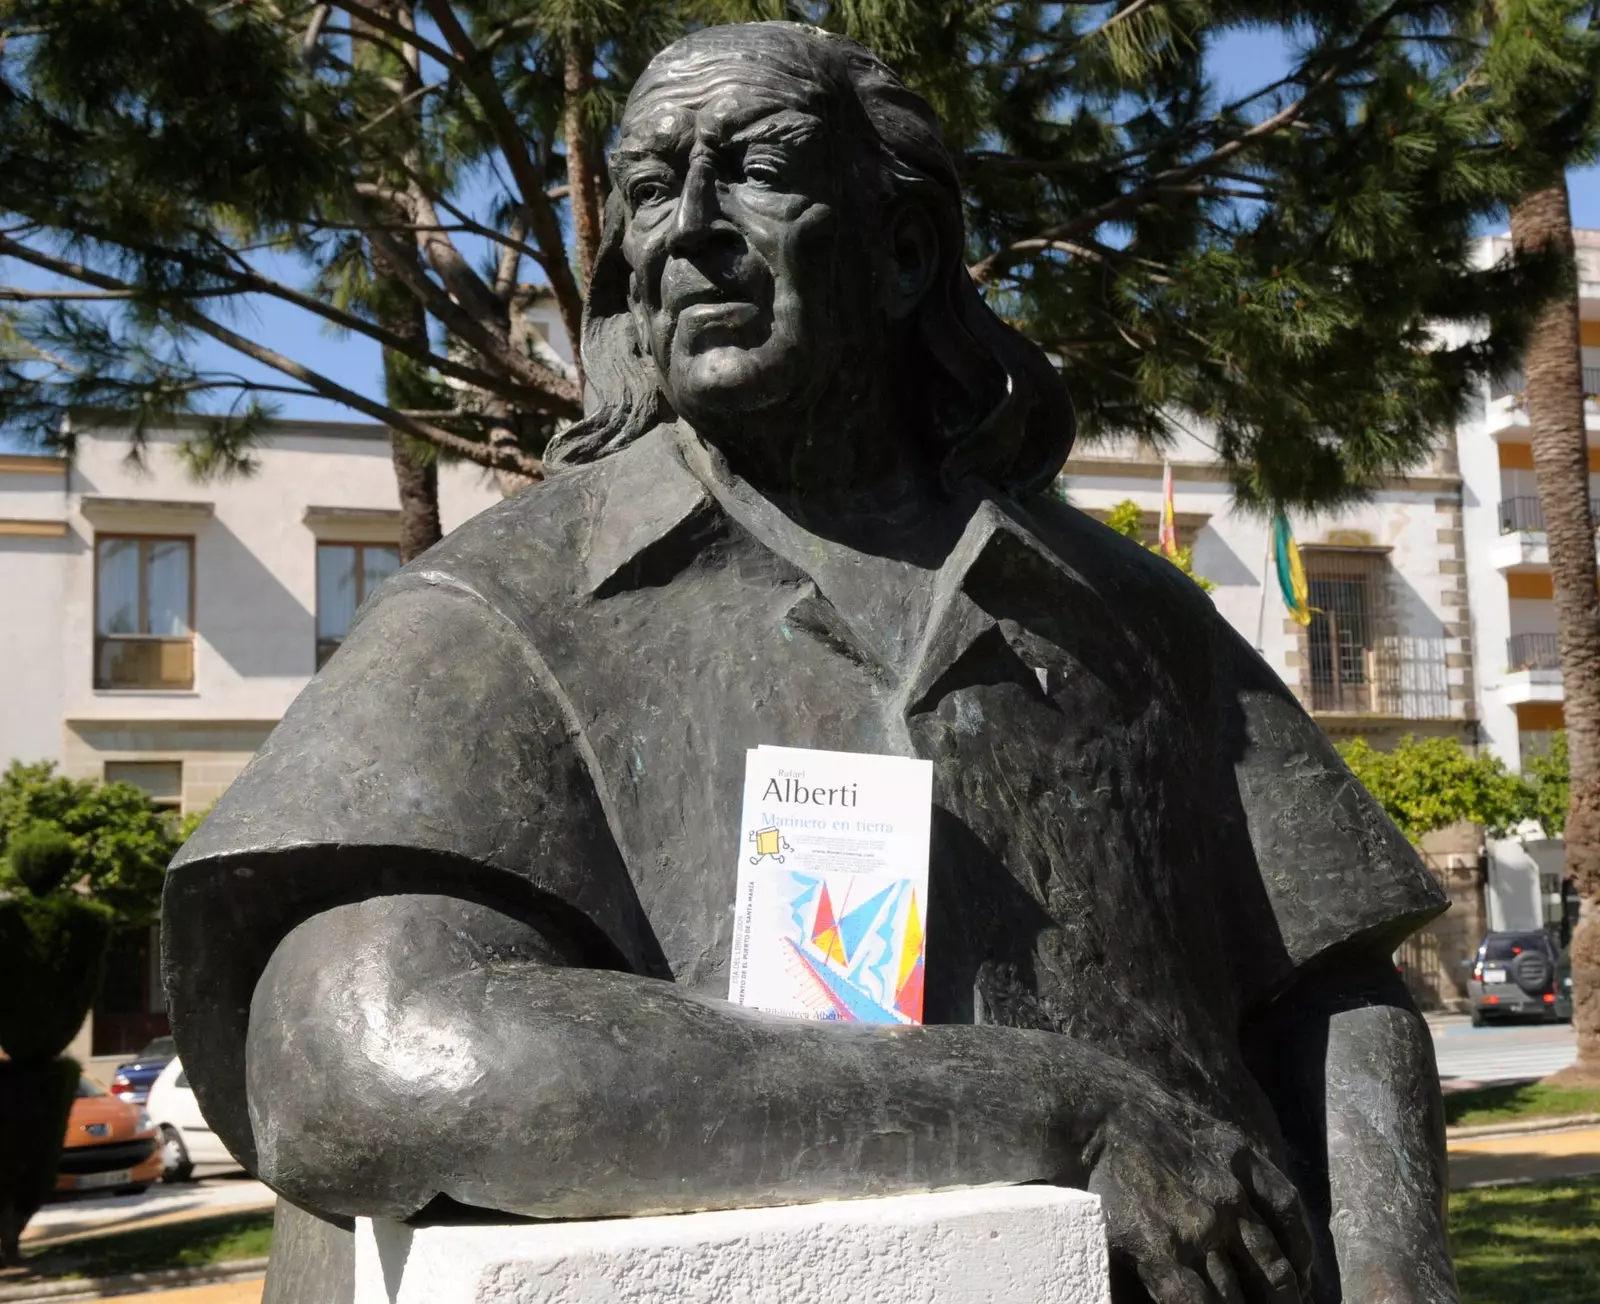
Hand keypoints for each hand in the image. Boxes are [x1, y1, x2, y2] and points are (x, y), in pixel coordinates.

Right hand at [1085, 1086, 1313, 1302]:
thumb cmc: (1134, 1112)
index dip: (1300, 1254)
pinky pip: (1194, 1302)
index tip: (1301, 1276)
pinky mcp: (1161, 1248)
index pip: (1288, 1217)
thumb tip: (1242, 1196)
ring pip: (1236, 1294)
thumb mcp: (1198, 1124)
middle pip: (1271, 1268)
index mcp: (1242, 1162)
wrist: (1090, 1113)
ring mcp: (1197, 1227)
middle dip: (1280, 1300)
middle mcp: (1230, 1198)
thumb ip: (1228, 1160)